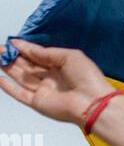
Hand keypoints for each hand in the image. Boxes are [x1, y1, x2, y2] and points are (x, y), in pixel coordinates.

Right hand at [0, 38, 114, 123]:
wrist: (93, 102)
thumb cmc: (89, 79)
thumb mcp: (68, 56)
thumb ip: (45, 52)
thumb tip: (27, 48)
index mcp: (60, 66)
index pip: (37, 55)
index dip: (24, 48)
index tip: (12, 42)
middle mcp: (51, 78)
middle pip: (26, 66)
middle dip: (12, 57)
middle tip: (0, 49)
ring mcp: (44, 91)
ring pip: (21, 78)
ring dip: (8, 68)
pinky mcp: (39, 103)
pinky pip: (20, 94)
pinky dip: (9, 87)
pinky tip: (0, 78)